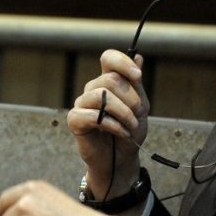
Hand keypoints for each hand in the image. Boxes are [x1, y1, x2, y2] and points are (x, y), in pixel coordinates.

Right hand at [68, 50, 149, 197]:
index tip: (138, 77)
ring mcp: (82, 104)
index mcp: (107, 81)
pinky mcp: (75, 121)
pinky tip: (121, 132)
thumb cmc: (129, 131)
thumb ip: (136, 84)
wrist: (121, 159)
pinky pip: (93, 116)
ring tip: (130, 126)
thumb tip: (139, 57)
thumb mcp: (140, 106)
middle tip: (138, 115)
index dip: (123, 62)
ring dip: (123, 113)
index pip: (108, 58)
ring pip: (101, 96)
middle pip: (110, 79)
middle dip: (130, 98)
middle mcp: (92, 89)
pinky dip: (113, 125)